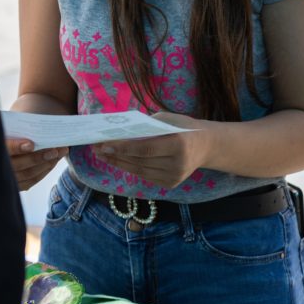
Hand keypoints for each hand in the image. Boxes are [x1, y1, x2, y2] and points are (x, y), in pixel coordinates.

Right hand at [5, 137, 67, 190]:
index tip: (31, 144)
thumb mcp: (2, 131)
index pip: (4, 150)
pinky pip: (32, 180)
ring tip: (61, 152)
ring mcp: (5, 181)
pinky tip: (54, 160)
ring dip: (47, 163)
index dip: (17, 147)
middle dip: (40, 157)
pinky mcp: (14, 187)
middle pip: (20, 165)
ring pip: (29, 174)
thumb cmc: (1, 137)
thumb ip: (13, 132)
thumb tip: (34, 131)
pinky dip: (45, 170)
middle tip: (56, 149)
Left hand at [92, 113, 208, 188]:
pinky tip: (117, 160)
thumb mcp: (168, 120)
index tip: (104, 144)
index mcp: (178, 144)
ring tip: (102, 154)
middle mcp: (177, 164)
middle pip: (139, 161)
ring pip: (139, 171)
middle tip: (96, 148)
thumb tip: (119, 132)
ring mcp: (174, 177)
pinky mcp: (171, 184)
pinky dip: (130, 168)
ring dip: (118, 162)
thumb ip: (146, 126)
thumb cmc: (184, 127)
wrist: (206, 146)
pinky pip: (145, 176)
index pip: (145, 148)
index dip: (123, 147)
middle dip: (116, 155)